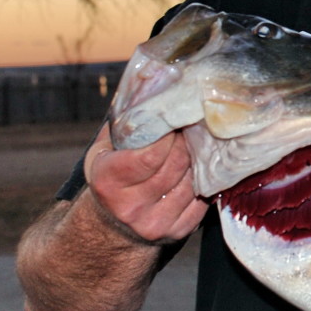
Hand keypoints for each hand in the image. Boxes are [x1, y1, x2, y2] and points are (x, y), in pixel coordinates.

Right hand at [84, 123, 207, 243]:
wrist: (111, 228)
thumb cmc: (111, 177)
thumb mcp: (104, 149)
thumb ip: (124, 120)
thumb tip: (149, 78)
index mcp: (109, 181)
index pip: (151, 153)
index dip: (168, 133)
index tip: (176, 119)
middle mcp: (131, 206)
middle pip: (177, 164)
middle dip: (187, 141)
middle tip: (191, 128)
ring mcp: (156, 222)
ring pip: (193, 179)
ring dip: (199, 160)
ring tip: (196, 146)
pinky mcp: (178, 232)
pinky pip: (204, 198)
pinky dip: (205, 181)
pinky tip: (200, 169)